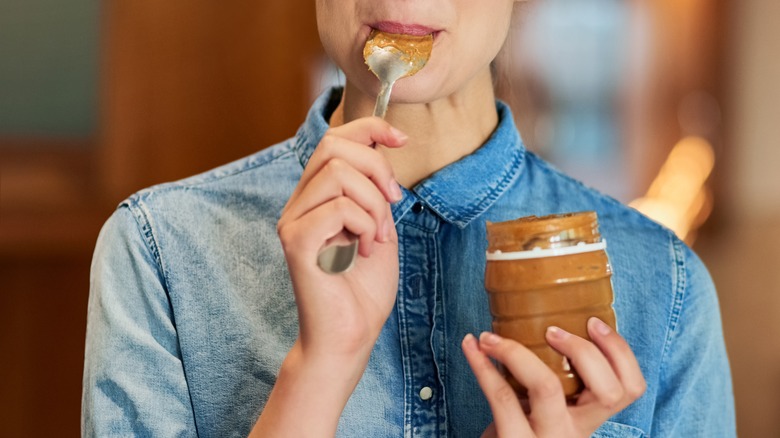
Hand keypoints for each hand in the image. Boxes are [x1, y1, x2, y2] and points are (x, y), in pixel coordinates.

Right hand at [277, 116, 406, 362]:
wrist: (351, 334)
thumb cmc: (364, 287)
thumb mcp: (379, 224)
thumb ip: (374, 188)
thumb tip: (381, 146)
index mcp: (316, 196)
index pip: (335, 138)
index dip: (371, 128)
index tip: (403, 139)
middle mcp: (299, 203)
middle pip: (333, 145)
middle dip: (377, 167)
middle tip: (393, 204)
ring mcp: (293, 221)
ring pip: (339, 173)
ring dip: (374, 204)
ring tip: (378, 237)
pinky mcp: (296, 242)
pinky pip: (338, 207)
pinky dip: (365, 225)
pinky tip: (365, 250)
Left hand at [462, 317, 645, 436]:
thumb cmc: (518, 431)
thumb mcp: (546, 410)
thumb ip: (554, 380)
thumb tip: (541, 316)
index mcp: (588, 419)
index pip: (630, 389)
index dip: (620, 352)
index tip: (592, 321)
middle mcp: (574, 432)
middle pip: (605, 390)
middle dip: (582, 350)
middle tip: (550, 329)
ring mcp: (546, 437)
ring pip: (548, 387)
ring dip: (516, 351)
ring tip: (491, 336)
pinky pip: (500, 396)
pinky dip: (480, 365)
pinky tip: (470, 346)